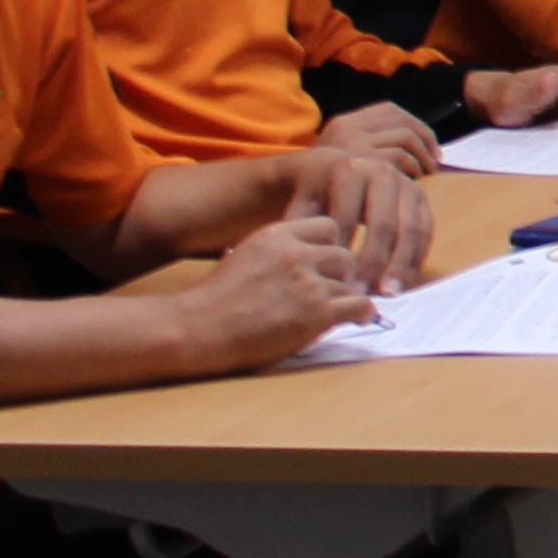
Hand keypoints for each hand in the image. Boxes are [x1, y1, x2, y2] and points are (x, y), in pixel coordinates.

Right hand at [194, 208, 381, 366]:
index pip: (327, 227)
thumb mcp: (244, 257)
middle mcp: (296, 253)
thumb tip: (306, 259)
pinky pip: (361, 305)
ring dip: (344, 300)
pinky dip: (363, 314)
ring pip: (351, 286)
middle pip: (345, 256)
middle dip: (341, 276)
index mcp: (276, 235)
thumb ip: (277, 253)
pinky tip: (358, 320)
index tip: (325, 265)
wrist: (194, 330)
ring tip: (333, 314)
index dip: (329, 247)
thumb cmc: (212, 303)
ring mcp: (308, 282)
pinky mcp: (317, 312)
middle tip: (333, 293)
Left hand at [276, 143, 435, 291]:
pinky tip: (402, 282)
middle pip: (383, 224)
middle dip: (372, 262)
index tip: (333, 279)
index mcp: (351, 169)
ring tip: (387, 293)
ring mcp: (407, 184)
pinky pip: (426, 232)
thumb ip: (299, 227)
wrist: (338, 172)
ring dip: (400, 265)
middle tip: (360, 292)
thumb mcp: (302, 204)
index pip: (348, 216)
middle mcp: (384, 172)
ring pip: (410, 229)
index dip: (340, 250)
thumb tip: (300, 258)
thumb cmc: (315, 194)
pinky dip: (415, 259)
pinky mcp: (421, 198)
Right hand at [308, 101, 444, 178]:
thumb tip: (419, 150)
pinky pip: (400, 158)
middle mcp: (349, 127)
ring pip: (406, 138)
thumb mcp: (345, 158)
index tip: (430, 145)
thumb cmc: (324, 186)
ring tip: (426, 173)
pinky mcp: (360, 161)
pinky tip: (412, 183)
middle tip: (434, 163)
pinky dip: (412, 170)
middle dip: (426, 142)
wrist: (289, 196)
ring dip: (422, 157)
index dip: (418, 126)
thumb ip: (371, 147)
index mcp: (346, 122)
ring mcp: (354, 143)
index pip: (391, 110)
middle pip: (404, 122)